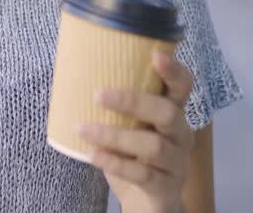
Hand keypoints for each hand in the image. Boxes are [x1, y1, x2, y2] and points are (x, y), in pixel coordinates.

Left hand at [78, 50, 194, 212]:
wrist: (145, 202)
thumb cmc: (133, 155)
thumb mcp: (128, 127)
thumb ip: (114, 106)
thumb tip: (69, 74)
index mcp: (173, 113)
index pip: (183, 87)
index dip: (173, 70)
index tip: (154, 54)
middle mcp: (180, 135)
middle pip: (168, 113)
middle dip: (133, 101)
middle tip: (98, 95)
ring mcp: (176, 163)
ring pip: (152, 146)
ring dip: (114, 136)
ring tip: (83, 129)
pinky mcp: (166, 188)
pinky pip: (143, 174)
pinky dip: (116, 163)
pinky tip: (93, 155)